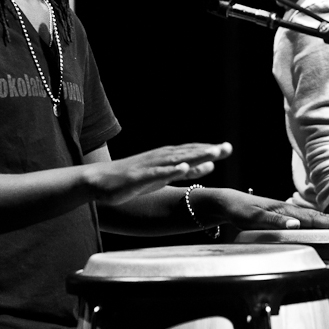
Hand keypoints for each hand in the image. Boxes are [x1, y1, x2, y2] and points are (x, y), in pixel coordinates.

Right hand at [87, 142, 231, 204]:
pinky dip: (171, 170)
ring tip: (213, 153)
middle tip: (227, 147)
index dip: (210, 150)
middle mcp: (160, 158)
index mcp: (167, 158)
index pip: (192, 152)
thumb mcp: (164, 176)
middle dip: (208, 150)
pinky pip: (157, 173)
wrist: (100, 181)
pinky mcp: (139, 176)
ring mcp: (149, 166)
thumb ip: (187, 171)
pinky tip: (184, 167)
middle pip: (188, 152)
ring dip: (195, 156)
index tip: (228, 148)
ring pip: (175, 159)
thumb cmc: (133, 179)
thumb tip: (211, 166)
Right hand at [198, 188, 328, 229]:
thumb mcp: (272, 224)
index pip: (319, 219)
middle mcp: (285, 210)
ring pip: (298, 216)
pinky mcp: (256, 215)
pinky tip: (293, 225)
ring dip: (318, 220)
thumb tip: (304, 237)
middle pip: (315, 217)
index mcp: (291, 215)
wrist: (225, 202)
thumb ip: (287, 230)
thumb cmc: (250, 215)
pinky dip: (283, 222)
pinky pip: (271, 219)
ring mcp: (272, 211)